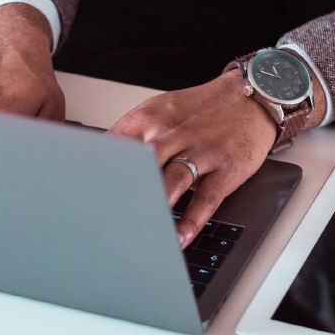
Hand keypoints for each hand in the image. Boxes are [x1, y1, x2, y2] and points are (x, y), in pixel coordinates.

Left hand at [107, 70, 279, 248]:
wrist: (249, 97)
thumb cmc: (198, 109)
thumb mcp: (159, 110)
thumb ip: (131, 135)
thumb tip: (98, 162)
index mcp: (150, 118)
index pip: (115, 145)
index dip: (98, 171)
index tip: (84, 193)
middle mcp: (174, 133)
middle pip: (141, 166)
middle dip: (122, 191)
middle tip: (104, 216)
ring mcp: (202, 151)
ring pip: (172, 181)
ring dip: (155, 206)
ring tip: (138, 230)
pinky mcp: (226, 169)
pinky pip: (207, 199)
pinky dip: (192, 221)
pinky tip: (179, 238)